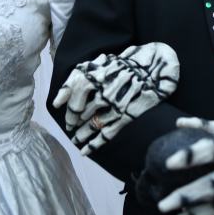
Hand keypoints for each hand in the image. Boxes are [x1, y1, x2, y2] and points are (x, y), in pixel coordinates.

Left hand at [52, 42, 178, 154]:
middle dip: (74, 122)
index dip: (69, 110)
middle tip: (72, 127)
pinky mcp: (127, 115)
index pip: (72, 97)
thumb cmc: (126, 63)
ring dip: (81, 134)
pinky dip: (94, 144)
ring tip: (76, 139)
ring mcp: (115, 105)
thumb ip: (77, 78)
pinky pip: (106, 134)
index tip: (67, 117)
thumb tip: (57, 101)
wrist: (155, 65)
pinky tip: (85, 151)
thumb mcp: (101, 64)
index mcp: (93, 77)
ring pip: (91, 125)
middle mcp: (101, 92)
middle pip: (81, 113)